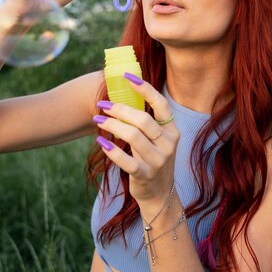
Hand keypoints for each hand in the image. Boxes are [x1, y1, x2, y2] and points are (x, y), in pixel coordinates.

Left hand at [93, 76, 179, 203]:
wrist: (160, 194)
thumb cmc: (153, 160)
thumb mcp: (157, 141)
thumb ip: (146, 123)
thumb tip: (122, 97)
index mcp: (172, 131)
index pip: (162, 105)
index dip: (145, 89)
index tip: (127, 77)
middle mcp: (169, 144)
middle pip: (143, 120)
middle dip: (120, 109)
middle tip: (103, 105)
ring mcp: (158, 161)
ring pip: (133, 136)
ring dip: (112, 125)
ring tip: (98, 119)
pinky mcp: (145, 175)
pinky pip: (126, 160)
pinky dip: (112, 149)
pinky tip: (101, 141)